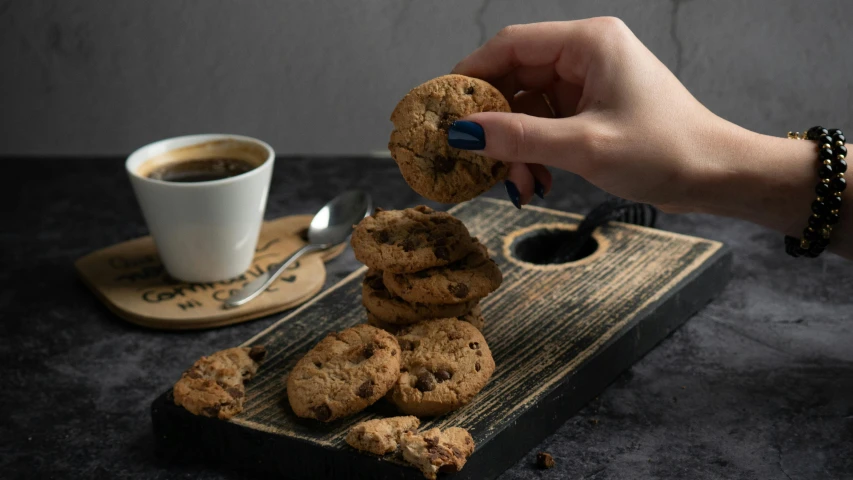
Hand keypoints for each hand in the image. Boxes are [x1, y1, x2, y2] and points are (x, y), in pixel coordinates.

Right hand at [449, 17, 734, 211]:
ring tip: (520, 186)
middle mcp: (586, 55)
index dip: (471, 76)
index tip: (442, 109)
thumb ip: (519, 138)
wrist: (718, 176)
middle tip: (478, 161)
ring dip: (516, 149)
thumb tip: (462, 134)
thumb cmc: (666, 151)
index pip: (511, 46)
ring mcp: (589, 83)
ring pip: (528, 109)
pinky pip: (546, 126)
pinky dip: (535, 154)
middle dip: (496, 126)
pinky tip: (537, 183)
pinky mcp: (593, 110)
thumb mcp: (584, 147)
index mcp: (588, 43)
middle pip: (515, 80)